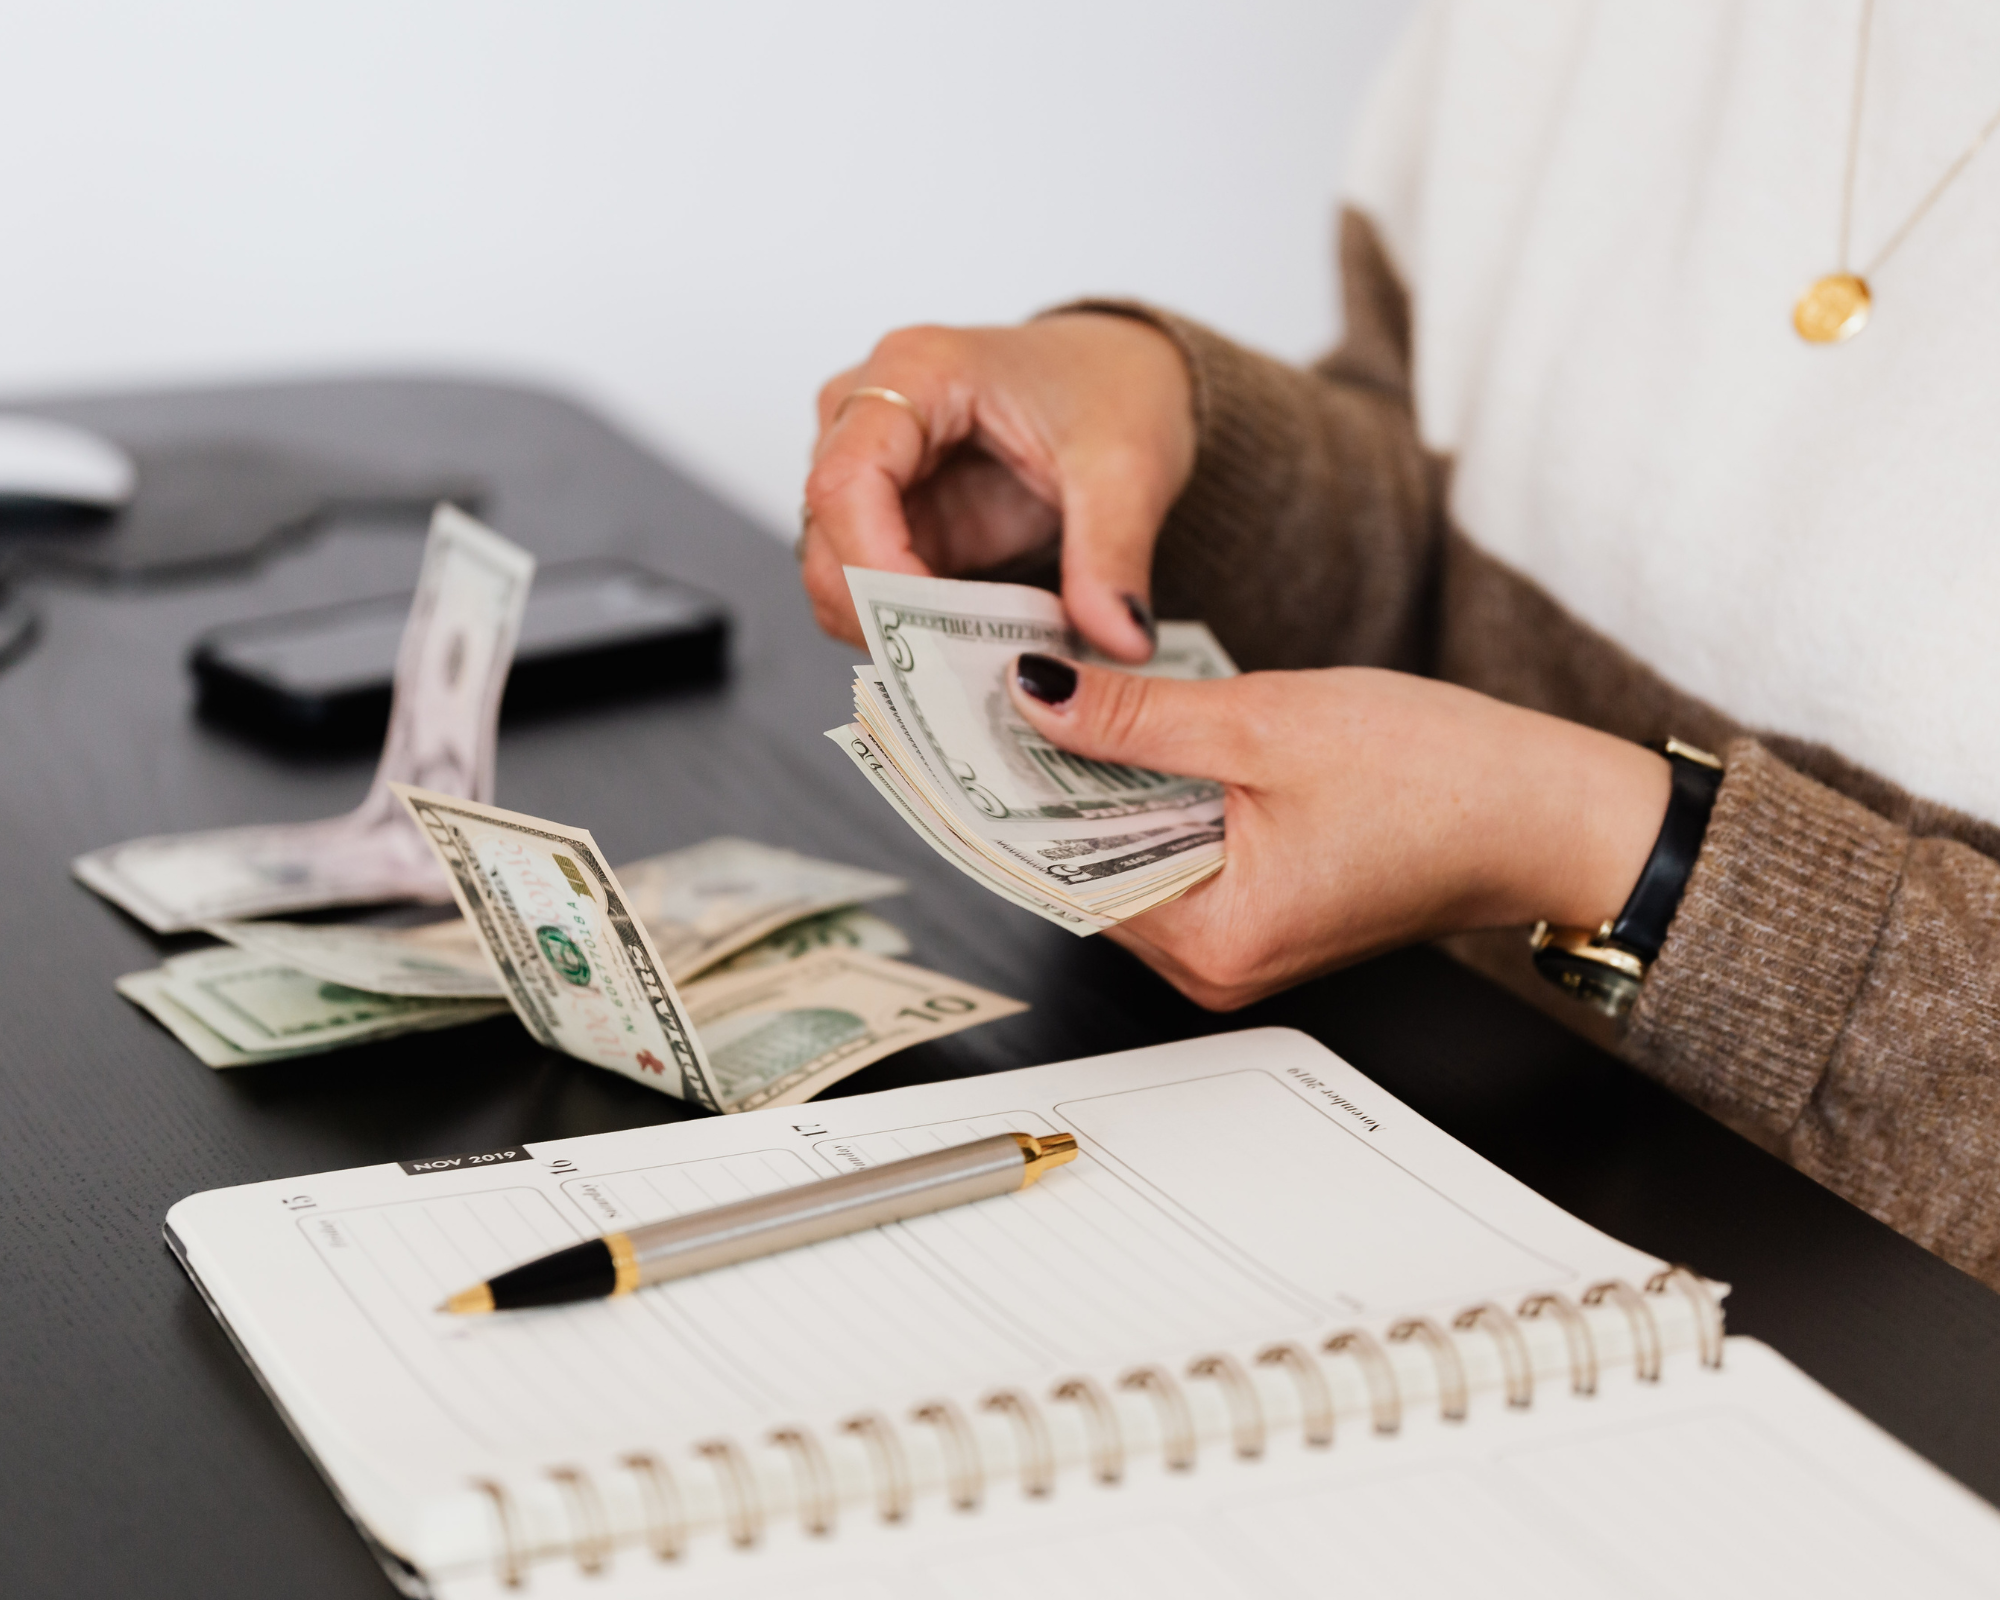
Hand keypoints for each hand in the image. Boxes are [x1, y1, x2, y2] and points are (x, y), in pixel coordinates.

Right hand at [800, 313, 1195, 661]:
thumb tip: (1120, 638)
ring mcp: (872, 471)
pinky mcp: (892, 520)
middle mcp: (869, 416)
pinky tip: (972, 648)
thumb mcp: (1129, 467)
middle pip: (827, 538)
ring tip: (980, 661)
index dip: (875, 569)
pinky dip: (913, 632)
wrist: (1126, 376)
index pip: (846, 482)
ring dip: (896, 632)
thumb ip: (1114, 554)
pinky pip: (872, 593)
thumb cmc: (1112, 385)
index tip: (934, 631)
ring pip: (837, 576)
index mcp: (915, 371)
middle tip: (966, 671)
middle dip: (885, 618)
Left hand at [1007, 656, 1672, 1008]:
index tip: (952, 734)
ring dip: (1094, 788)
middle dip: (1042, 783)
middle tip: (993, 696)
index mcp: (1214, 938)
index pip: (1058, 872)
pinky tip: (1130, 738)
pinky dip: (1147, 801)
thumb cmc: (1444, 778)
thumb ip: (1136, 717)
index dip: (1002, 796)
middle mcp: (1216, 964)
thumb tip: (1038, 697)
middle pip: (1084, 870)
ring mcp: (1240, 944)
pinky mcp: (1263, 912)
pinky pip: (1174, 857)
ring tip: (1054, 702)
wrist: (1550, 810)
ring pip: (1126, 860)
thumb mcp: (1265, 723)